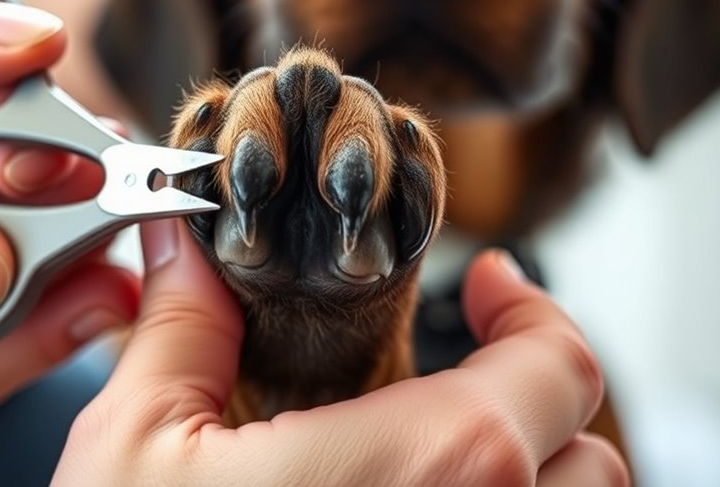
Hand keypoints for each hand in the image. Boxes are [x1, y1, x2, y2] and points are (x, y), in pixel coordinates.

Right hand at [55, 220, 627, 485]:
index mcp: (423, 470)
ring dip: (529, 472)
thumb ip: (180, 331)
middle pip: (584, 453)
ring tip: (439, 449)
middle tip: (464, 367)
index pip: (558, 368)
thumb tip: (185, 255)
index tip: (490, 289)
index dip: (531, 311)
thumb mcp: (135, 448)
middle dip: (530, 395)